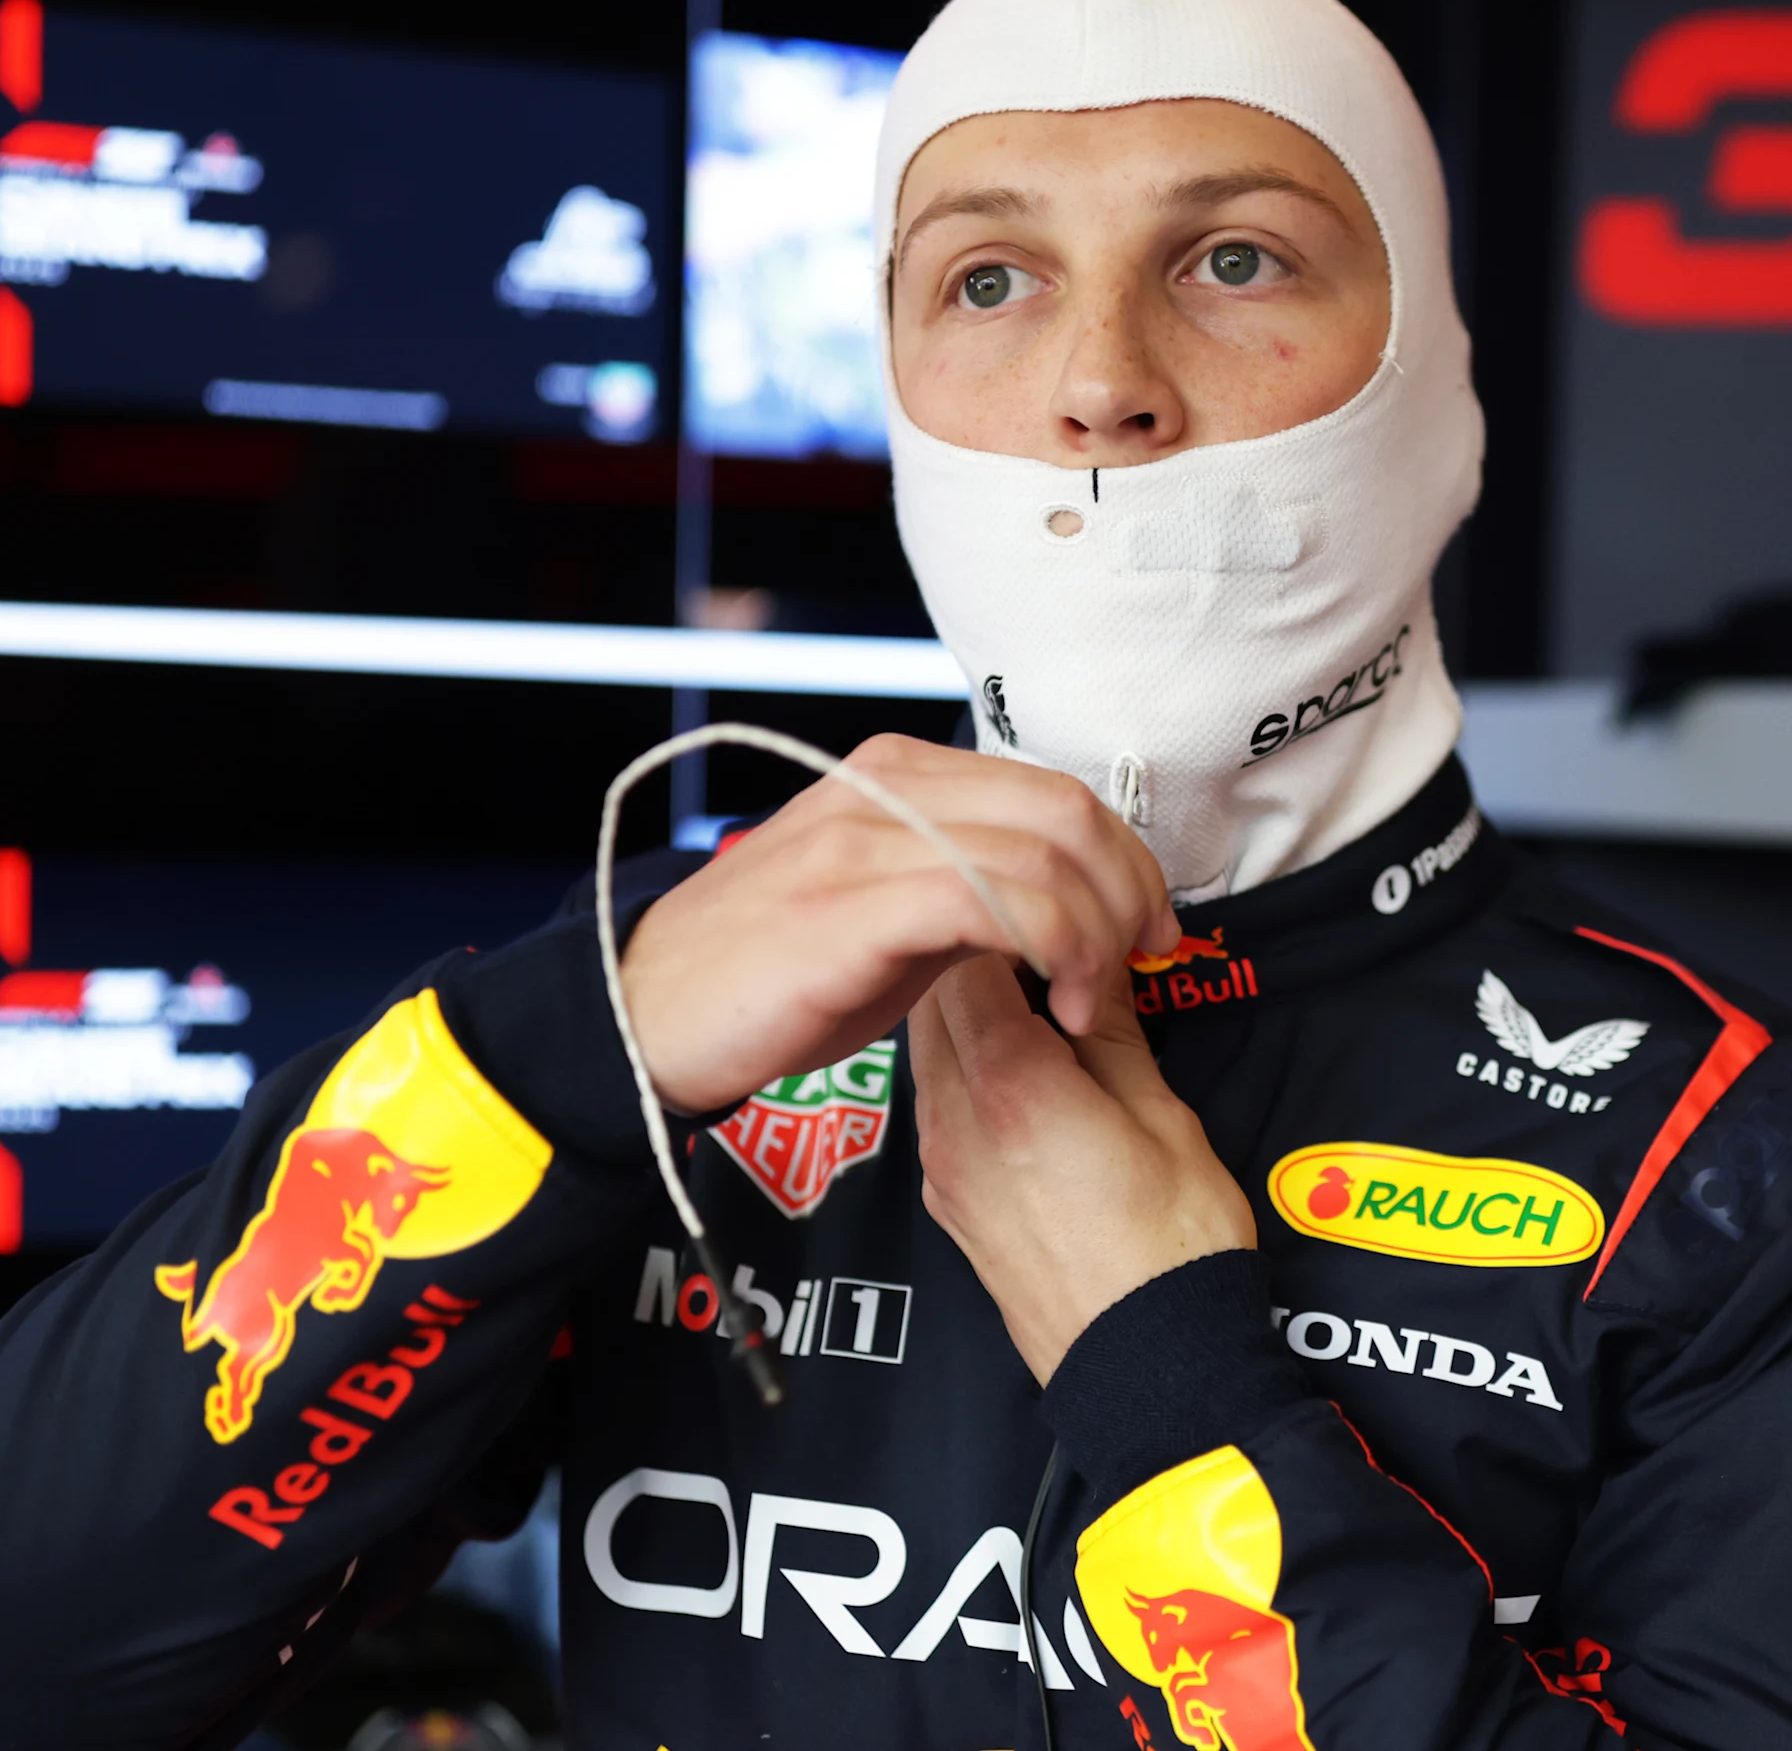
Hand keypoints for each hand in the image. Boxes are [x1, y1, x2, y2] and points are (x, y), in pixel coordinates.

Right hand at [619, 735, 1180, 1113]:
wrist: (642, 1017)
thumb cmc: (769, 978)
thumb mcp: (888, 917)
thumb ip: (967, 890)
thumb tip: (1057, 905)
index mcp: (899, 774)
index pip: (1054, 792)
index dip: (1125, 860)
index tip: (1149, 930)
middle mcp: (889, 785)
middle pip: (1066, 811)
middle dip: (1131, 891)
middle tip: (1144, 962)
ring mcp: (870, 837)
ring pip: (1044, 852)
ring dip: (1098, 933)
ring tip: (1090, 1000)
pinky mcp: (857, 902)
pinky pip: (997, 899)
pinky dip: (1054, 948)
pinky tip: (1056, 1001)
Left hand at [911, 955, 1255, 1382]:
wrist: (1146, 1367)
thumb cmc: (1172, 1246)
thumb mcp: (1164, 1115)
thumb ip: (1113, 1031)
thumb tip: (1094, 967)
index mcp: (1010, 1081)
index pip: (970, 953)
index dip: (1014, 923)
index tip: (1064, 924)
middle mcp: (953, 1119)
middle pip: (932, 998)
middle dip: (982, 959)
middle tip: (1050, 954)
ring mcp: (941, 1164)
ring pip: (926, 1051)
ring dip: (970, 1016)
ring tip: (1042, 1012)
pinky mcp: (948, 1201)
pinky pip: (937, 1106)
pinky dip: (967, 1072)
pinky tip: (1028, 1079)